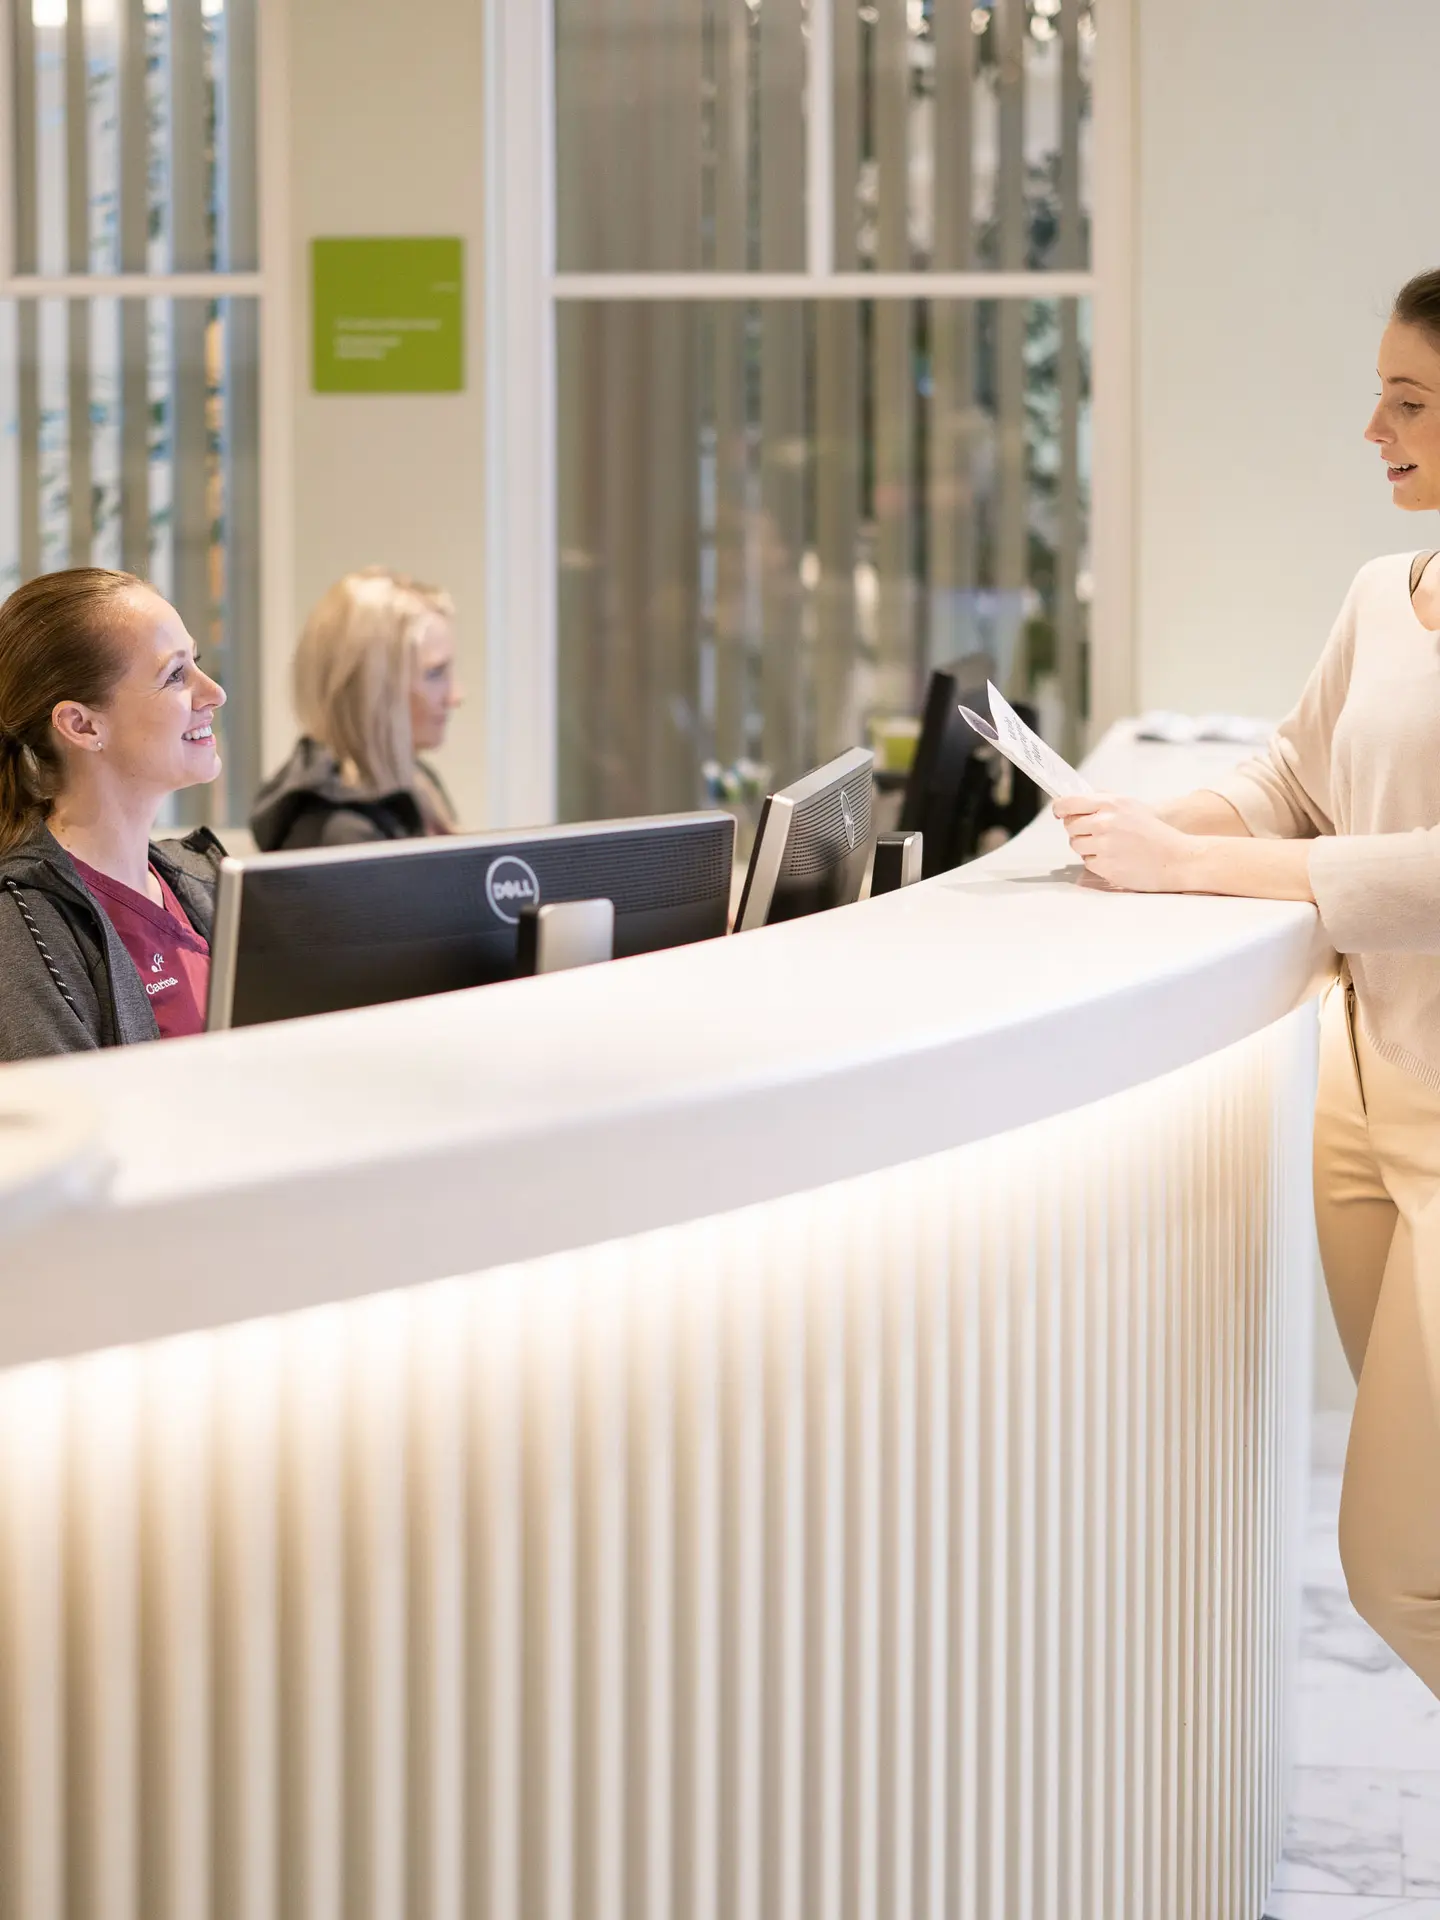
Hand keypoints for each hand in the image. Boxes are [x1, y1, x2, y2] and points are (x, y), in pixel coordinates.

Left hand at [1052, 793, 1198, 892]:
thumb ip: (1103, 801)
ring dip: (1087, 847)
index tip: (1059, 813)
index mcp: (1110, 804)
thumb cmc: (1154, 832)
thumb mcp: (1131, 806)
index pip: (1068, 803)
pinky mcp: (1105, 866)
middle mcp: (1104, 823)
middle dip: (1079, 830)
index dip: (1059, 808)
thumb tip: (1075, 800)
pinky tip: (1116, 859)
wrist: (1176, 858)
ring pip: (1076, 845)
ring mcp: (1103, 846)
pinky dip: (1098, 862)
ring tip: (1110, 847)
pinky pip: (1088, 862)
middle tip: (1097, 834)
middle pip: (1070, 826)